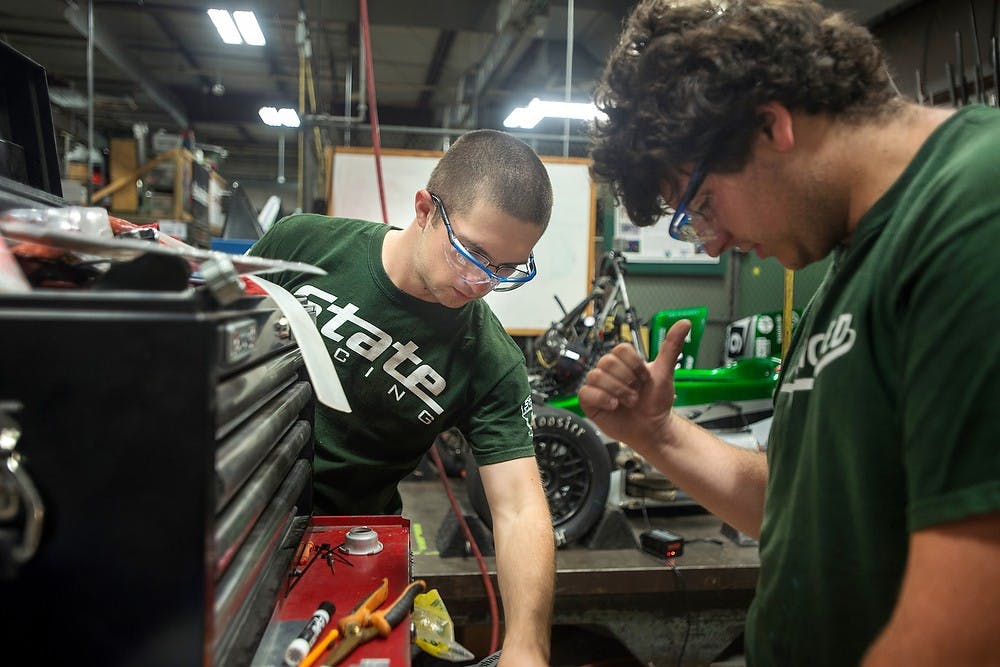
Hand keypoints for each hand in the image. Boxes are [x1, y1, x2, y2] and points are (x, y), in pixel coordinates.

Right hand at [577, 319, 691, 452]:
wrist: (652, 428)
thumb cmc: (656, 402)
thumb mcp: (664, 373)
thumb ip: (671, 347)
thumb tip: (684, 323)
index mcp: (624, 362)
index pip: (620, 349)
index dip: (634, 365)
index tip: (644, 378)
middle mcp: (609, 371)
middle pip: (607, 361)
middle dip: (626, 380)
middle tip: (637, 393)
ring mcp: (597, 385)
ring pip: (596, 376)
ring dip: (617, 391)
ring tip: (628, 402)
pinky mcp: (589, 401)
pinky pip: (586, 392)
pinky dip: (602, 398)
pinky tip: (613, 405)